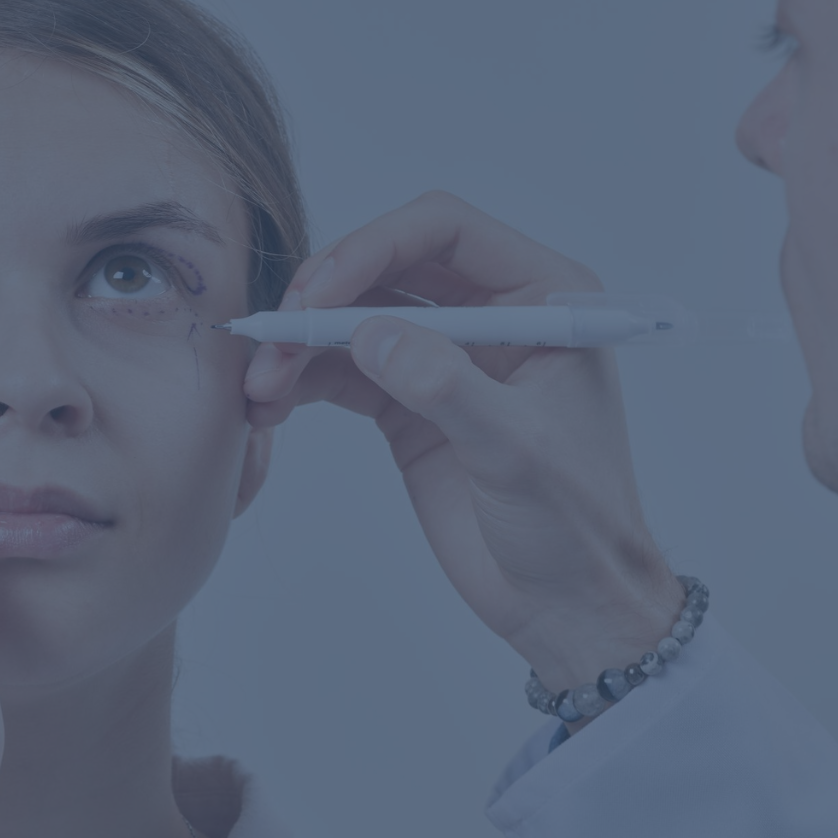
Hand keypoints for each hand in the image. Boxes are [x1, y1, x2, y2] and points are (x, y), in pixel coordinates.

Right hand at [245, 192, 686, 692]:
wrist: (569, 606)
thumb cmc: (576, 527)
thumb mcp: (518, 453)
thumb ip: (447, 387)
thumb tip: (371, 334)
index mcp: (544, 297)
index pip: (447, 231)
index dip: (376, 246)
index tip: (322, 294)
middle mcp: (494, 313)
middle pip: (389, 264)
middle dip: (325, 294)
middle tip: (275, 338)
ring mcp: (447, 358)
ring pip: (357, 316)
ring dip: (302, 342)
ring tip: (261, 389)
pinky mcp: (411, 404)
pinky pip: (345, 369)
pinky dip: (303, 379)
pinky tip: (270, 405)